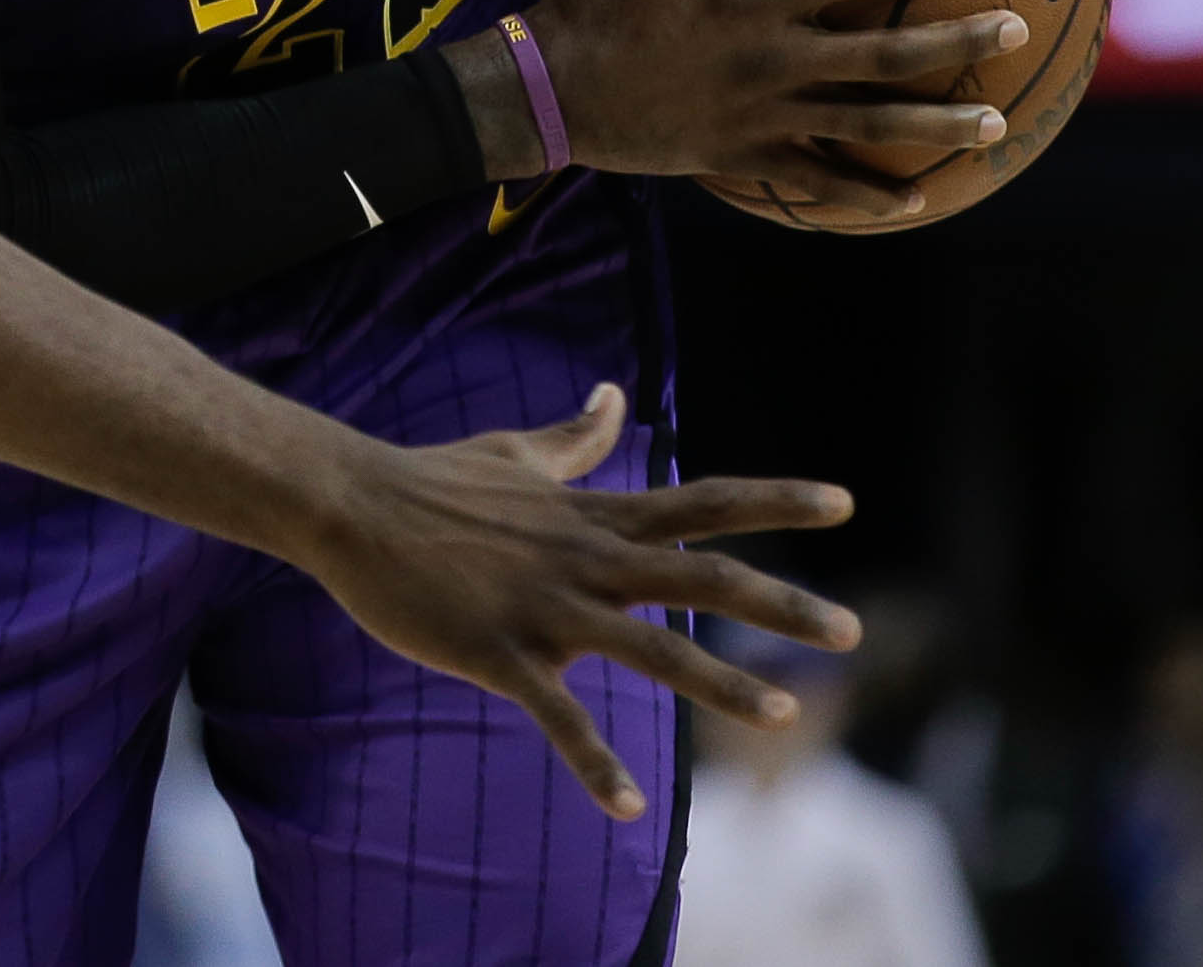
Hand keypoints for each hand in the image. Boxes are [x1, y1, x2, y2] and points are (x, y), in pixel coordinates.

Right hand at [300, 384, 855, 819]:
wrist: (349, 504)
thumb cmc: (428, 479)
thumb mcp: (513, 453)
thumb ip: (574, 437)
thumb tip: (613, 393)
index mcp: (594, 518)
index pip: (703, 505)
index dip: (775, 502)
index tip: (844, 503)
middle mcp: (586, 560)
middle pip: (702, 579)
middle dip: (782, 605)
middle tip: (852, 630)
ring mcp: (545, 607)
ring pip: (650, 649)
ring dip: (721, 682)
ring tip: (785, 713)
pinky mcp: (498, 652)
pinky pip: (557, 715)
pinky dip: (595, 762)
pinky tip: (628, 807)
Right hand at [502, 0, 1024, 220]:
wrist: (545, 91)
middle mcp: (770, 60)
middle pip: (883, 56)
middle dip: (956, 43)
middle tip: (1016, 29)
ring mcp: (761, 114)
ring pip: (866, 126)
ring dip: (936, 128)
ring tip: (994, 126)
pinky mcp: (743, 155)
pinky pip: (816, 179)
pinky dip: (864, 195)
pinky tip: (909, 202)